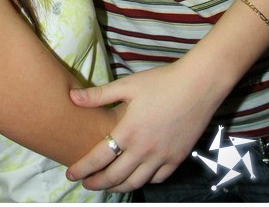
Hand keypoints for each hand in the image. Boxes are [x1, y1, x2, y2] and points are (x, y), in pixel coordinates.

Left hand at [66, 59, 217, 192]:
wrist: (198, 86)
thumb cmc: (161, 82)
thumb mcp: (127, 85)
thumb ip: (98, 95)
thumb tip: (72, 97)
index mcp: (128, 132)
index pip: (98, 158)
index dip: (82, 168)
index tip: (70, 173)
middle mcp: (144, 150)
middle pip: (115, 177)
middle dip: (97, 183)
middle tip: (85, 183)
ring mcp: (162, 157)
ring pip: (135, 182)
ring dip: (117, 187)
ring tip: (107, 185)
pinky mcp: (177, 158)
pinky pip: (157, 178)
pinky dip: (143, 181)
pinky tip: (136, 176)